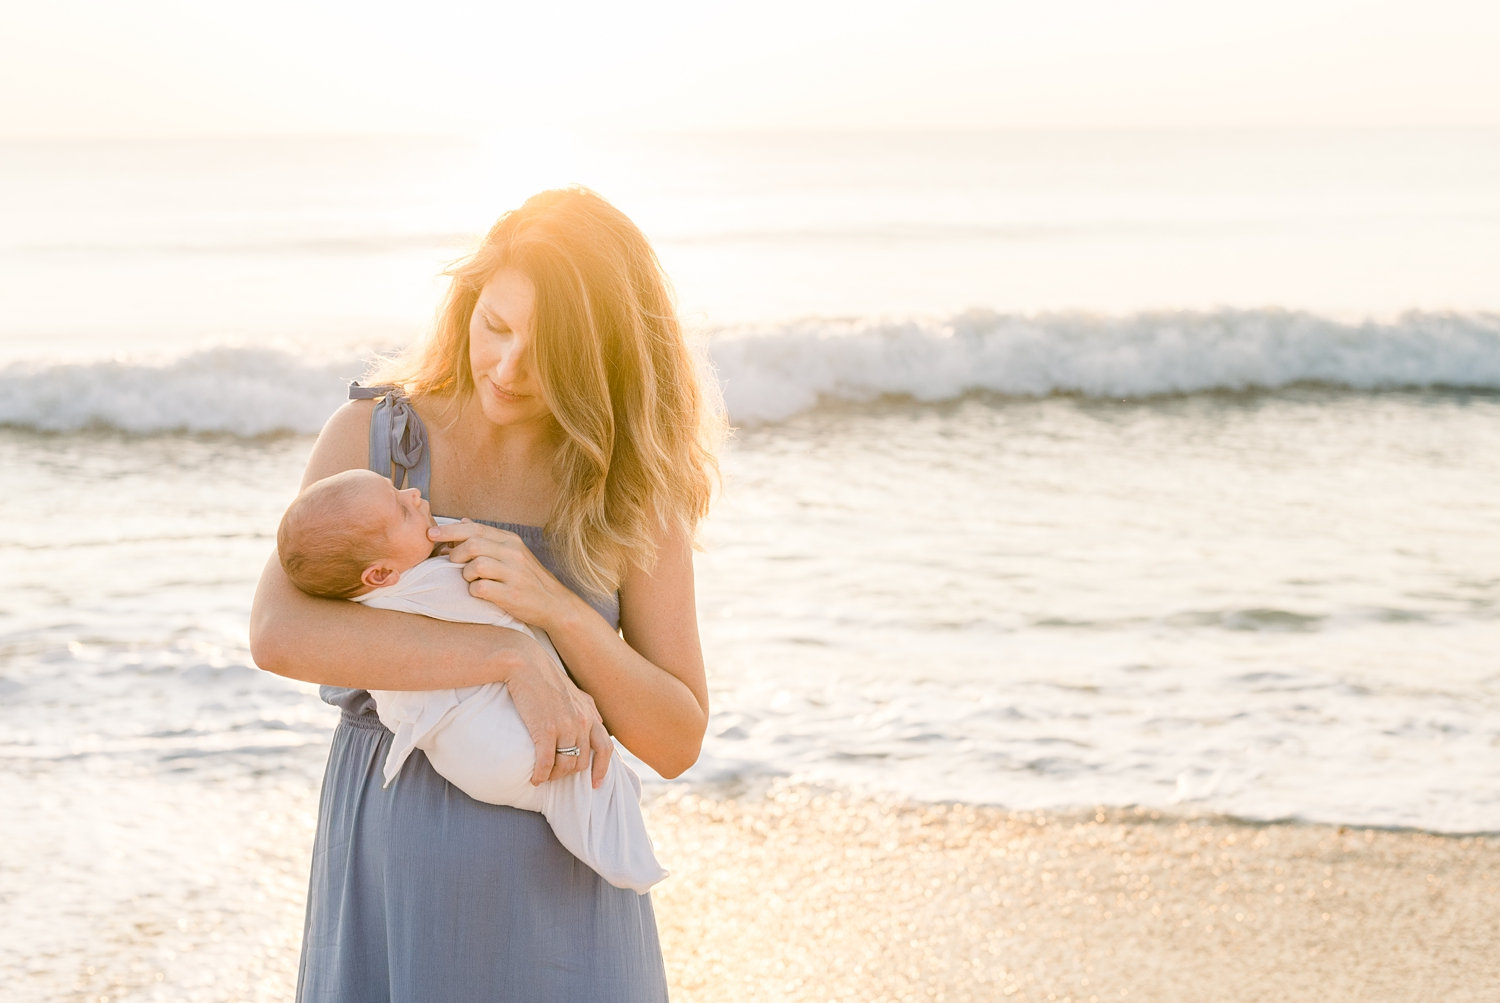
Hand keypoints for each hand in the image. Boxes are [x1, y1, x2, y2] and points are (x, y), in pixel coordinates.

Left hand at [428, 520, 576, 629]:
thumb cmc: (527, 578)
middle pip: (472, 545)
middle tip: (451, 563)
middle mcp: (513, 553)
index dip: (449, 531)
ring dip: (466, 574)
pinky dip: (474, 591)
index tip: (431, 535)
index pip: (475, 529)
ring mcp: (514, 573)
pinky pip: (480, 588)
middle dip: (454, 554)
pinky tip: (480, 593)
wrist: (554, 603)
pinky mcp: (511, 594)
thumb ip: (487, 538)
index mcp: (510, 540)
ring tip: (472, 580)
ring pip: (475, 566)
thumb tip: (462, 521)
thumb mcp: (512, 552)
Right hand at [501, 640, 613, 787]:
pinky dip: (540, 775)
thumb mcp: (573, 691)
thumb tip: (595, 722)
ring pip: (566, 765)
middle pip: (583, 761)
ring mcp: (565, 726)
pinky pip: (546, 763)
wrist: (524, 662)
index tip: (595, 783)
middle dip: (570, 773)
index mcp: (589, 713)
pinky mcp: (545, 730)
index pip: (606, 747)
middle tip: (555, 776)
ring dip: (554, 776)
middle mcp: (582, 721)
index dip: (602, 768)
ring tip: (543, 777)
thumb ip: (586, 708)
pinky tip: (534, 779)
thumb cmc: (545, 676)